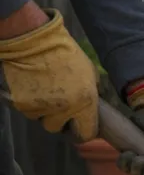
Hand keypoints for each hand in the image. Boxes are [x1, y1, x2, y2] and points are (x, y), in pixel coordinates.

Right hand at [0, 8, 98, 140]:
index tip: (79, 125)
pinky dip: (29, 103)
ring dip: (43, 111)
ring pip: (41, 120)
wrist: (34, 42)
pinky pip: (28, 111)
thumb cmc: (66, 54)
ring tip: (44, 93)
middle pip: (58, 128)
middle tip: (57, 106)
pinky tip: (32, 88)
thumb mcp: (90, 73)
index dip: (82, 130)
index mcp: (85, 102)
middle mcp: (64, 109)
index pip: (86, 133)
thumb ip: (92, 93)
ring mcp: (41, 108)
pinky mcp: (22, 104)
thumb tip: (92, 105)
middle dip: (58, 120)